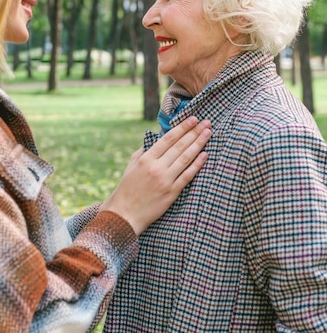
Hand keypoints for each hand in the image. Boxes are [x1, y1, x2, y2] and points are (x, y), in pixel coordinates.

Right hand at [99, 116, 210, 234]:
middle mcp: (157, 167)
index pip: (168, 139)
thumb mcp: (131, 165)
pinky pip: (188, 176)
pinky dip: (197, 164)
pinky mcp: (172, 192)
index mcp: (146, 158)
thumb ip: (144, 151)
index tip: (193, 119)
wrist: (125, 213)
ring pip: (186, 158)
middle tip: (206, 122)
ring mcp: (165, 180)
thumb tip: (157, 140)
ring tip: (208, 133)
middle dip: (194, 132)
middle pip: (180, 146)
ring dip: (199, 144)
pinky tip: (205, 155)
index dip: (182, 127)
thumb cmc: (127, 188)